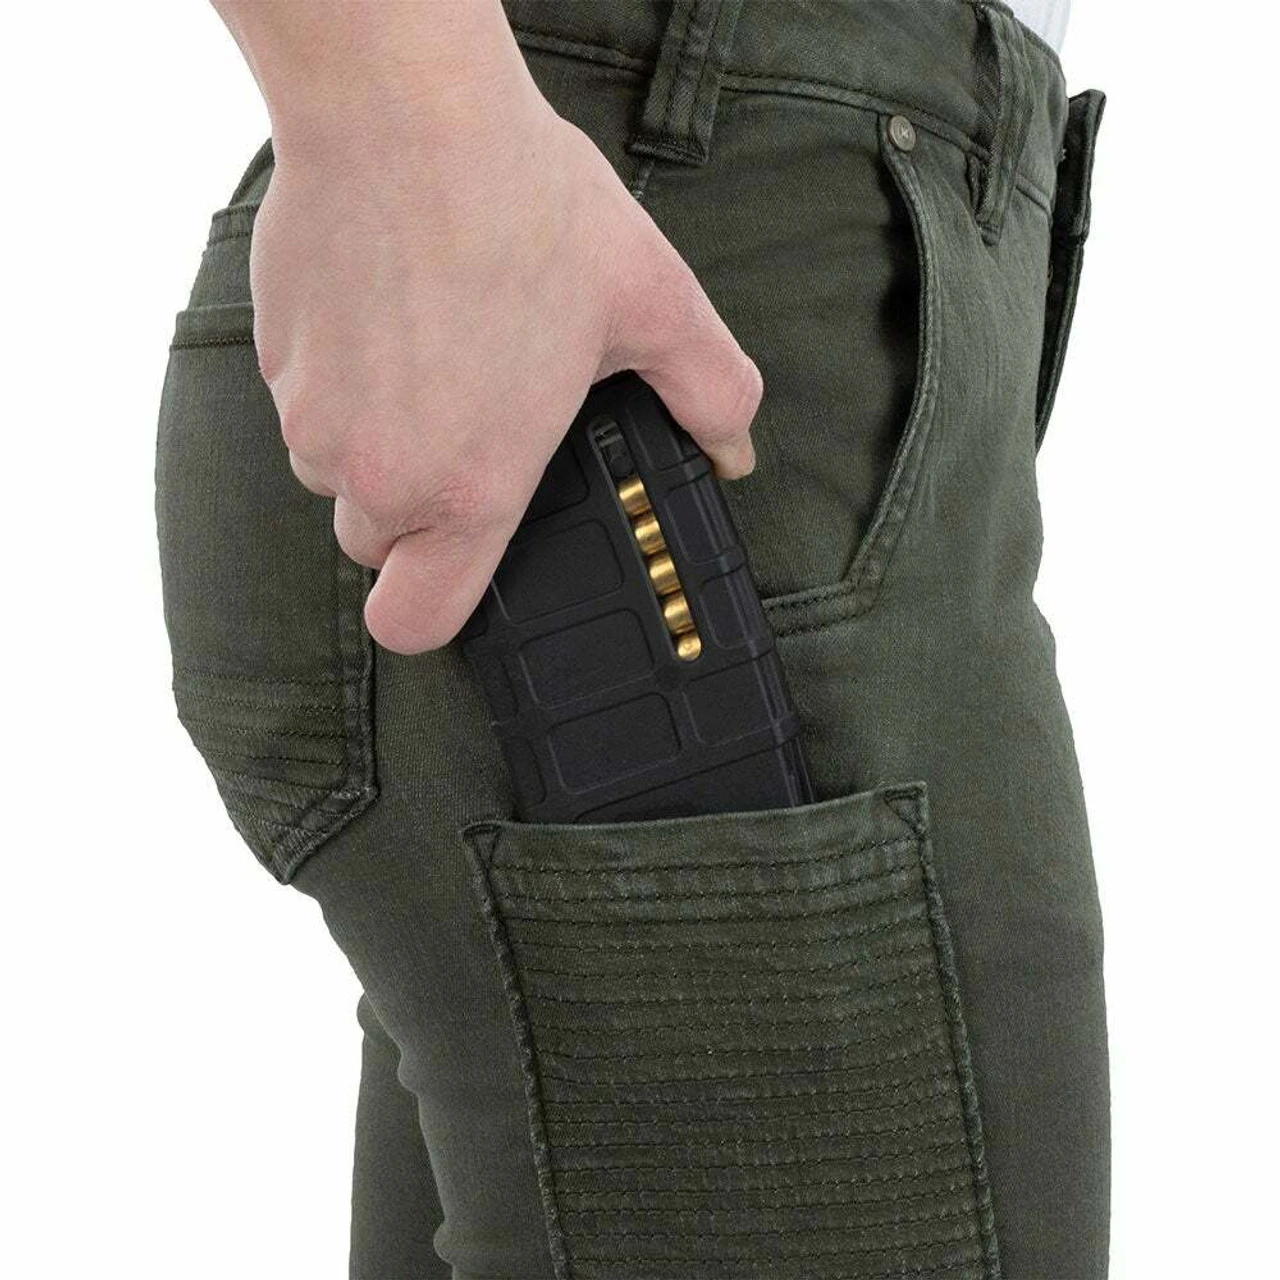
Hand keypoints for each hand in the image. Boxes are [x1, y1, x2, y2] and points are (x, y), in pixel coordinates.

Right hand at [244, 26, 760, 653]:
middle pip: (376, 543)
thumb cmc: (525, 210)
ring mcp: (311, 416)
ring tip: (438, 358)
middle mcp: (377, 470)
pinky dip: (343, 382)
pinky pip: (305, 404)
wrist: (406, 113)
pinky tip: (395, 317)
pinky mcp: (274, 358)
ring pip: (337, 471)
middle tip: (471, 429)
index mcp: (469, 485)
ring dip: (379, 441)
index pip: (414, 622)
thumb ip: (710, 395)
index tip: (457, 577)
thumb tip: (734, 449)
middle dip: (418, 507)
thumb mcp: (653, 306)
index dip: (431, 613)